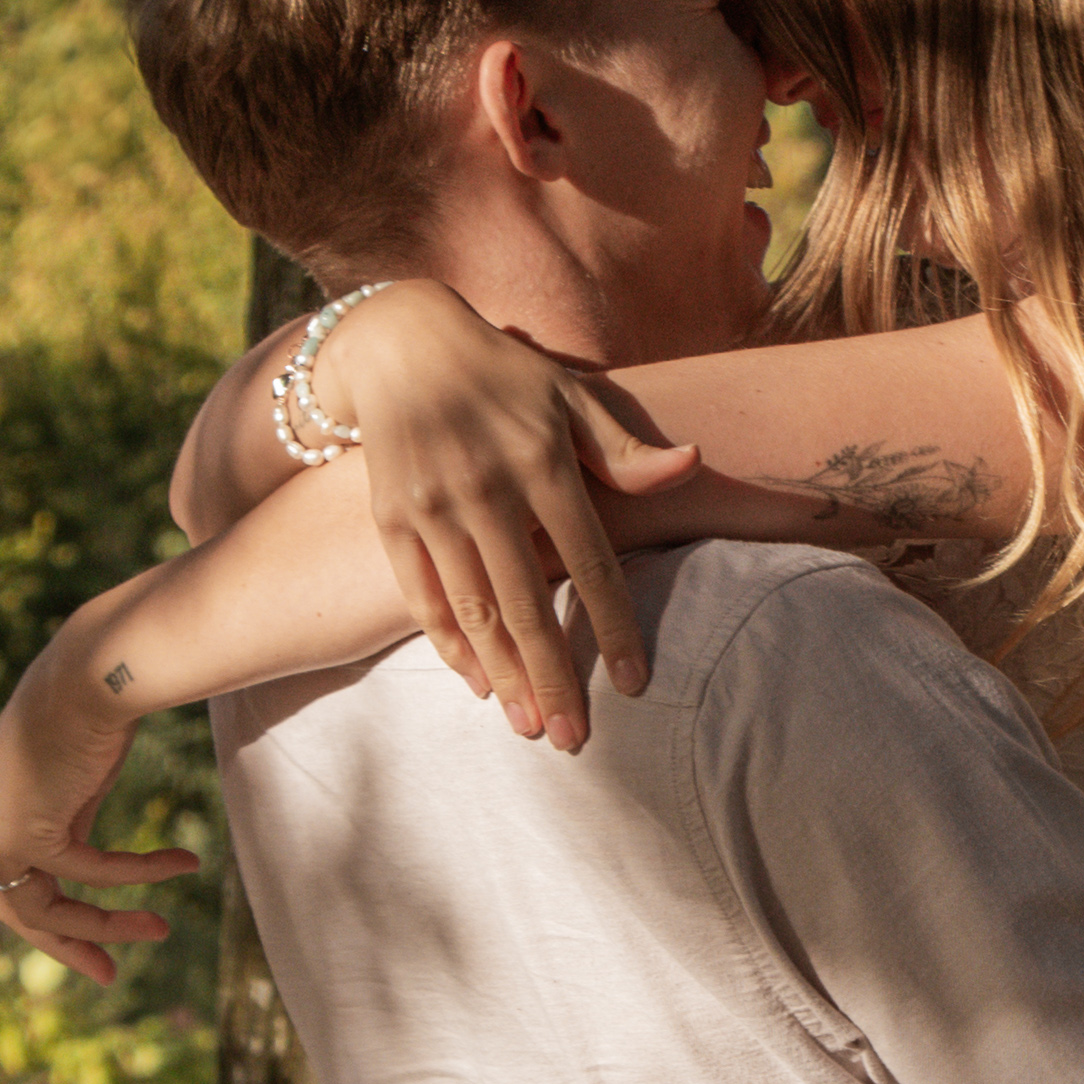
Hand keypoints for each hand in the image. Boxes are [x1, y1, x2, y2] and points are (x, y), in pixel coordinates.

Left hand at [0, 619, 200, 985]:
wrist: (97, 667)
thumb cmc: (98, 700)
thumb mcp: (75, 773)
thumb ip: (67, 818)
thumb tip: (83, 867)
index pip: (8, 879)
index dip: (49, 921)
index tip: (98, 947)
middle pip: (14, 908)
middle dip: (66, 942)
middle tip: (110, 972)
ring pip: (43, 907)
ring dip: (104, 924)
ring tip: (160, 930)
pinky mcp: (21, 830)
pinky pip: (86, 873)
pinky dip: (134, 875)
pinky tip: (180, 864)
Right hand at [316, 281, 703, 746]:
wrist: (401, 343)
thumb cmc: (507, 376)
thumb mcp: (571, 395)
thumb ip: (627, 446)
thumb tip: (692, 467)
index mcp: (542, 461)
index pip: (590, 561)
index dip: (614, 627)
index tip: (636, 685)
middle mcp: (485, 488)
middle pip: (527, 603)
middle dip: (553, 679)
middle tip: (575, 740)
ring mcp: (432, 506)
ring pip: (474, 611)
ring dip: (504, 678)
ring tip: (531, 729)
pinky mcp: (391, 518)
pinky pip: (422, 598)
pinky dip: (451, 647)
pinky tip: (480, 686)